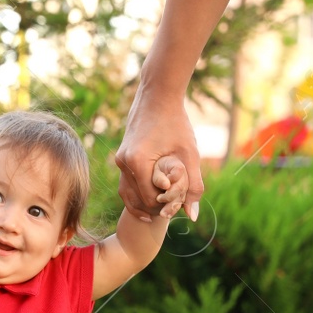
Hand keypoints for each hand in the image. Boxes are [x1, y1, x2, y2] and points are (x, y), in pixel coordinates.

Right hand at [116, 83, 201, 222]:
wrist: (157, 96)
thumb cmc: (176, 122)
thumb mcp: (190, 154)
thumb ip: (193, 185)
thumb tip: (193, 216)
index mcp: (137, 162)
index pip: (150, 199)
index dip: (165, 206)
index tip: (180, 205)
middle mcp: (123, 163)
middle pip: (136, 200)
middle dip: (154, 207)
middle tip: (172, 210)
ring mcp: (119, 160)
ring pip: (127, 195)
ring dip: (143, 204)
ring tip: (161, 209)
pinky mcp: (121, 157)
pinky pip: (126, 184)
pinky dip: (137, 194)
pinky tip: (150, 200)